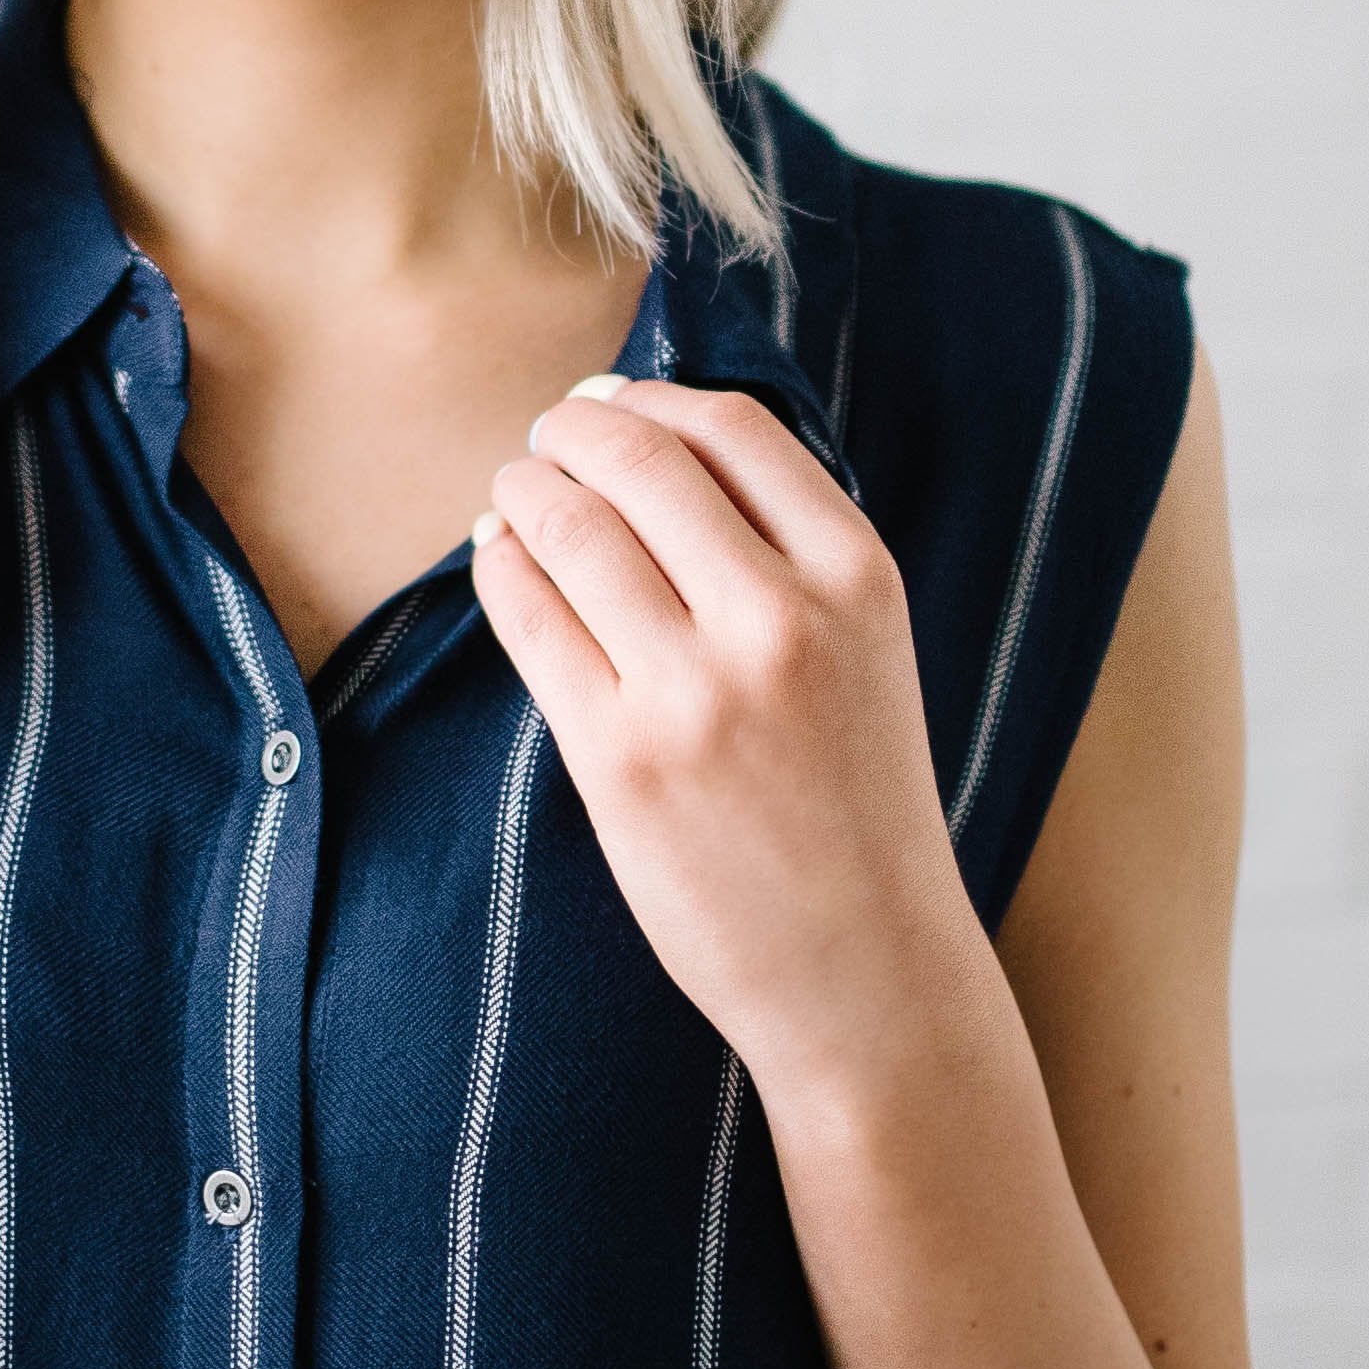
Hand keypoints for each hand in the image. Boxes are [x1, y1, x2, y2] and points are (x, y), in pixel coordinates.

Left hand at [470, 377, 978, 1088]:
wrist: (868, 972)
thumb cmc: (856, 804)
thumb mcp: (867, 652)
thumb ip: (787, 551)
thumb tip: (649, 438)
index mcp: (858, 580)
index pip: (734, 427)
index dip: (655, 396)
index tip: (615, 401)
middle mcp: (781, 620)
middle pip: (639, 460)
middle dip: (573, 429)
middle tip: (547, 438)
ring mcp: (695, 690)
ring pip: (571, 527)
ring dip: (525, 490)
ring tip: (515, 492)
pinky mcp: (619, 757)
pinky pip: (530, 617)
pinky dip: (501, 567)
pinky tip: (500, 560)